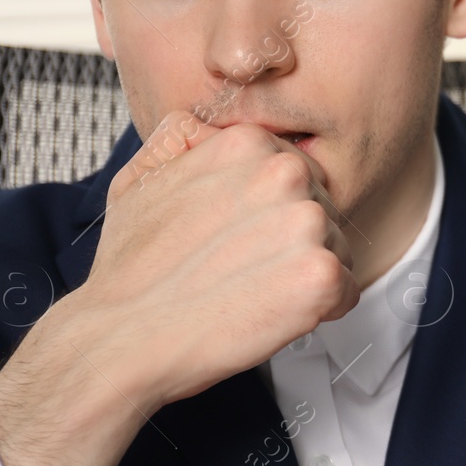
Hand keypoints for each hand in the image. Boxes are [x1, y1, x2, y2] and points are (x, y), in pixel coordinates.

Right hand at [78, 109, 360, 408]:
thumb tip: (211, 127)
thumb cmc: (131, 270)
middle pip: (323, 209)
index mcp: (247, 144)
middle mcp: (285, 173)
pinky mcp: (322, 275)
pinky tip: (271, 314)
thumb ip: (184, 140)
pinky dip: (320, 311)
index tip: (240, 237)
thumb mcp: (141, 177)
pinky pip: (347, 292)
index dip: (271, 214)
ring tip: (249, 291)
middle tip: (240, 270)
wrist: (118, 338)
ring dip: (305, 275)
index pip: (297, 174)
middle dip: (292, 242)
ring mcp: (307, 223)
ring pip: (337, 249)